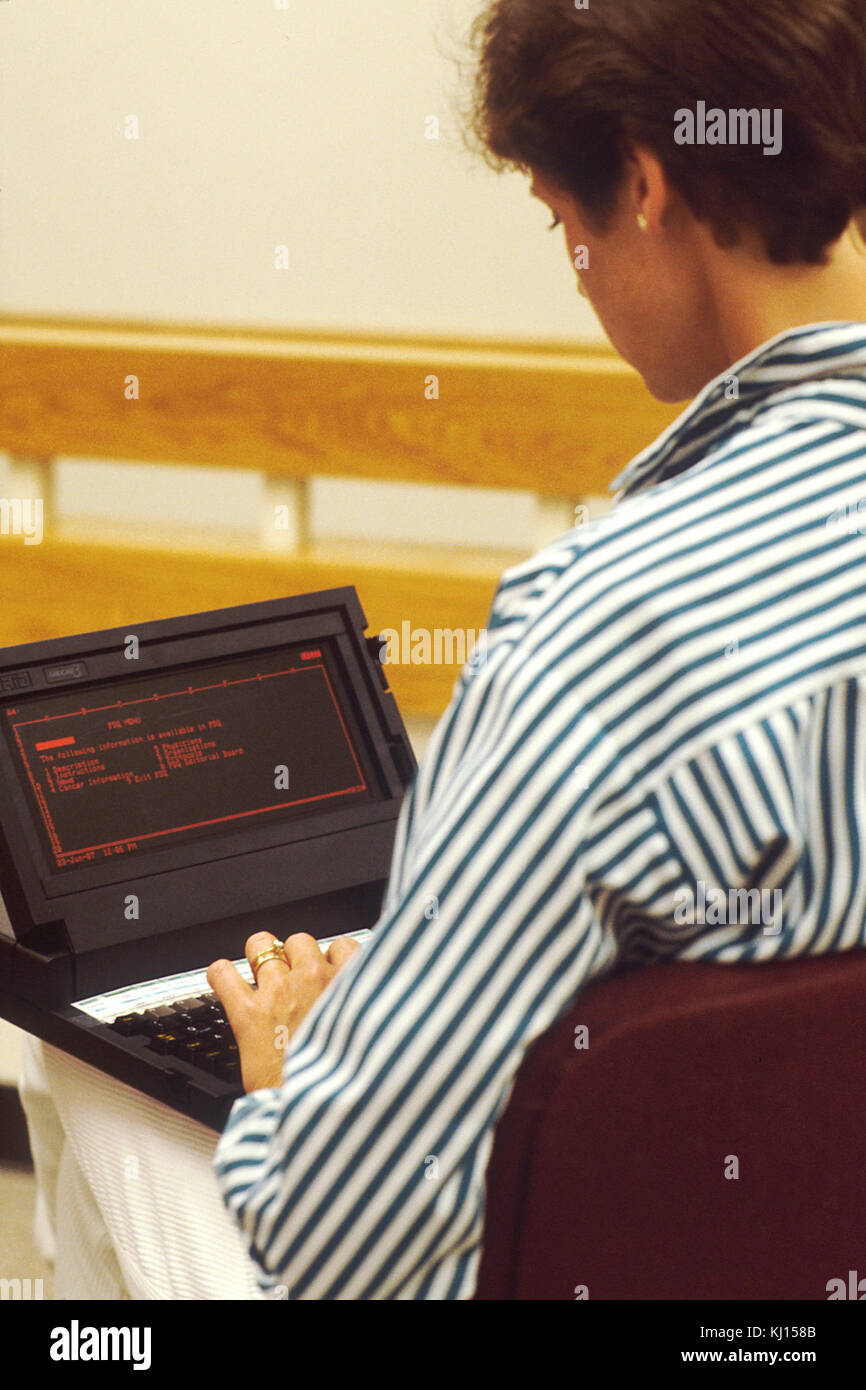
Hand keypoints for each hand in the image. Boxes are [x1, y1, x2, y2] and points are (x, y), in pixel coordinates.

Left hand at [206, 932, 361, 1092]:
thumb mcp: (372, 1036)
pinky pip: (223, 975)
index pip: (340, 946)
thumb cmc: (347, 1080)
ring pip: (262, 945)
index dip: (331, 959)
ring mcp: (277, 992)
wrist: (319, 1111)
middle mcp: (312, 979)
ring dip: (260, 955)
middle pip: (300, 941)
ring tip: (259, 969)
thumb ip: (365, 1010)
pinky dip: (220, 974)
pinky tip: (224, 979)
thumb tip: (365, 1003)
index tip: (327, 972)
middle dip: (296, 956)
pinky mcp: (247, 1014)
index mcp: (348, 982)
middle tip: (295, 979)